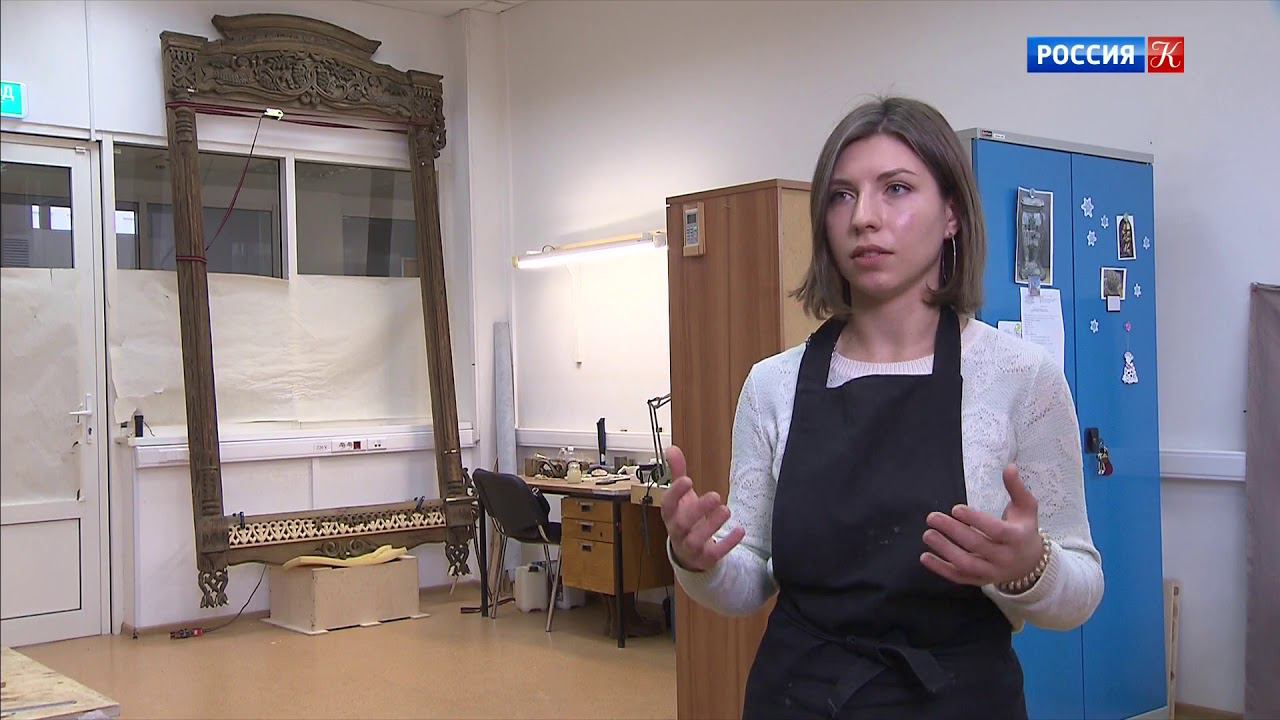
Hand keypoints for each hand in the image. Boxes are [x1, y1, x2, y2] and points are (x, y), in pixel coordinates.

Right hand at [660, 446, 745, 570]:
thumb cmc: (685, 519)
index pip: (667, 504)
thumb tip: (672, 448)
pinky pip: (715, 554)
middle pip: (682, 523)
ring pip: (697, 540)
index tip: (687, 480)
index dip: (675, 493)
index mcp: (671, 515)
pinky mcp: (706, 557)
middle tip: (715, 496)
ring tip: (726, 509)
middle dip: (698, 509)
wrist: (688, 553)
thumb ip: (677, 473)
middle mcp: (678, 532)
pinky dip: (727, 543)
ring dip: (712, 524)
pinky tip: (740, 531)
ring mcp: (691, 547)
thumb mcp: (681, 497)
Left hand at [920, 464, 1043, 586]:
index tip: (955, 508)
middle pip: (977, 546)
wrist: (1031, 564)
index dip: (975, 520)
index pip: (995, 530)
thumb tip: (1009, 466)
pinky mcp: (980, 581)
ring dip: (944, 550)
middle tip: (932, 517)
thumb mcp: (1026, 508)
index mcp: (1017, 538)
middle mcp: (1005, 558)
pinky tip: (925, 556)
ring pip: (967, 565)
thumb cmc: (1024, 530)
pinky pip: (959, 578)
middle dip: (953, 531)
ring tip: (927, 534)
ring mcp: (992, 572)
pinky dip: (941, 569)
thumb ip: (1016, 488)